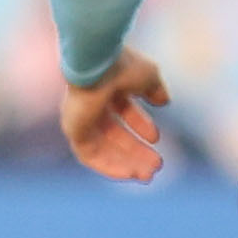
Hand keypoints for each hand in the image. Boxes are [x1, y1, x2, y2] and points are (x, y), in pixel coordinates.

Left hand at [62, 47, 168, 183]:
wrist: (97, 63)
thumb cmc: (122, 65)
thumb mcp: (147, 76)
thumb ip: (154, 89)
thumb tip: (164, 102)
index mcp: (107, 87)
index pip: (123, 111)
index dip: (140, 126)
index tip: (156, 139)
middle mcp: (91, 104)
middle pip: (113, 134)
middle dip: (135, 150)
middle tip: (156, 165)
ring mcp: (80, 118)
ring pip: (103, 148)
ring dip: (126, 162)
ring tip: (148, 174)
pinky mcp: (73, 131)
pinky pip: (90, 156)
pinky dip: (109, 166)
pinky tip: (129, 174)